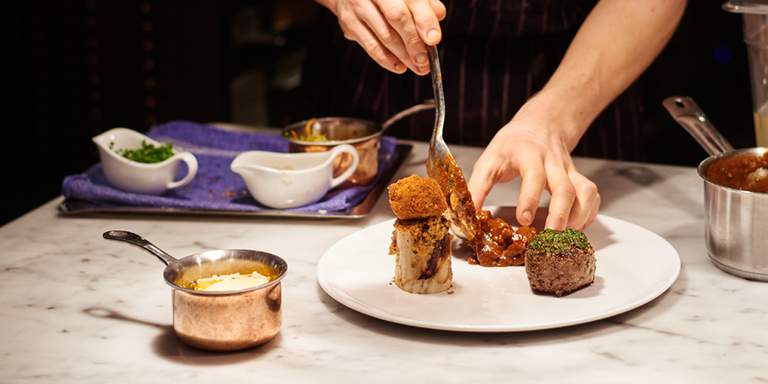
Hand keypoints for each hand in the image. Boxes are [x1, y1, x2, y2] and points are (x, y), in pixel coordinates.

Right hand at [319, 0, 445, 74]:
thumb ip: (423, 2)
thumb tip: (438, 16)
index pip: (413, 0)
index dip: (425, 20)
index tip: (434, 39)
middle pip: (397, 18)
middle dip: (414, 42)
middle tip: (425, 60)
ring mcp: (358, 6)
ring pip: (384, 35)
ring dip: (404, 56)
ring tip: (418, 67)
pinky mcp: (349, 23)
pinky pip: (370, 46)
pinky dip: (386, 59)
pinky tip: (399, 66)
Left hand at [467, 97, 600, 229]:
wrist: (539, 124)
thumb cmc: (511, 145)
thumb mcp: (488, 160)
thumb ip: (476, 188)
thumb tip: (466, 216)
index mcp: (528, 154)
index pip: (534, 175)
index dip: (530, 197)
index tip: (523, 219)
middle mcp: (553, 162)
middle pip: (565, 188)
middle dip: (560, 215)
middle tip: (549, 236)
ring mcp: (569, 171)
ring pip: (585, 192)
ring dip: (577, 217)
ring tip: (562, 236)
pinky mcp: (578, 178)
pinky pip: (592, 196)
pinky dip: (588, 214)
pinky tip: (575, 227)